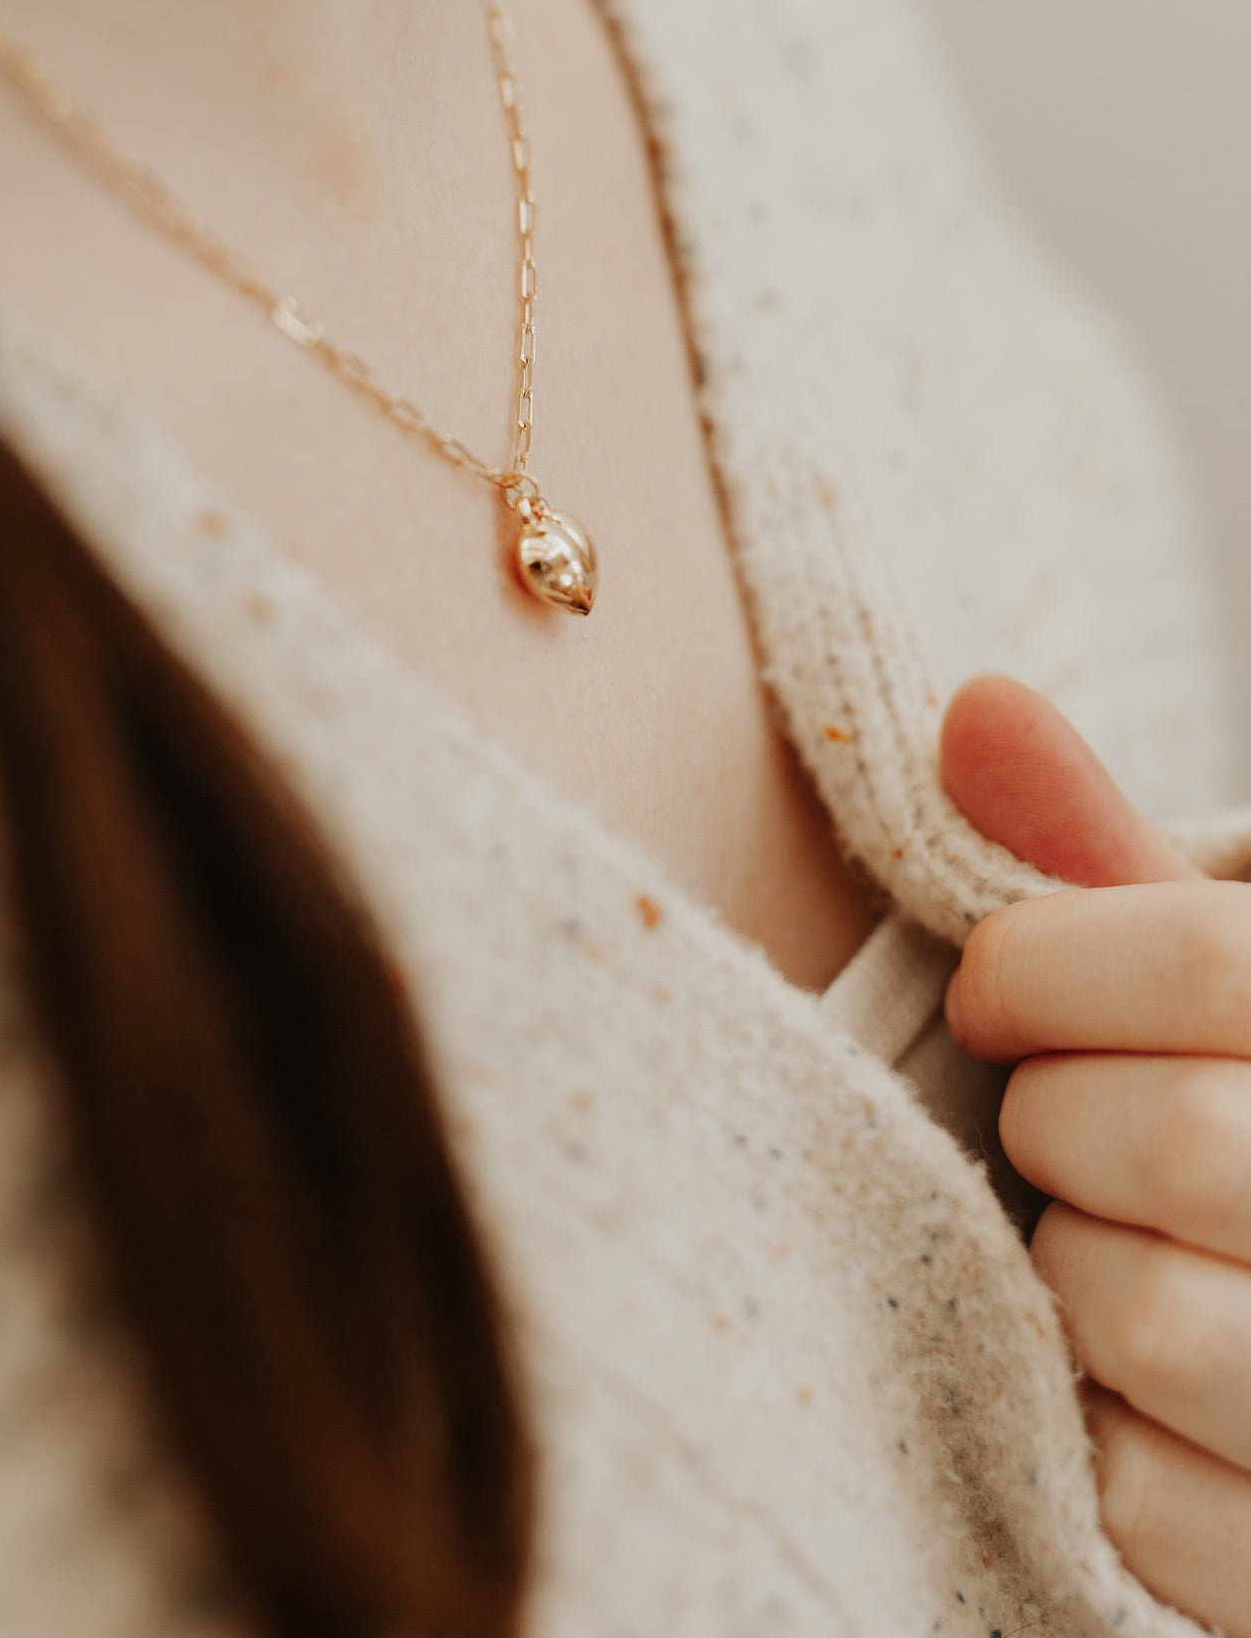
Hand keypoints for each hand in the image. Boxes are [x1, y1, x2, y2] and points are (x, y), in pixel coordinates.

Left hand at [941, 674, 1250, 1636]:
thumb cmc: (1245, 1098)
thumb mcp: (1220, 973)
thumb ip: (1100, 853)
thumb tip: (970, 708)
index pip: (1211, 966)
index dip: (1052, 962)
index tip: (1000, 984)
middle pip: (1162, 1136)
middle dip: (1056, 1113)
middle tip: (1066, 1117)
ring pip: (1126, 1309)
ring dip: (1066, 1260)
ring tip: (1116, 1235)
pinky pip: (1128, 1484)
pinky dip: (1088, 1416)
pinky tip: (1131, 1365)